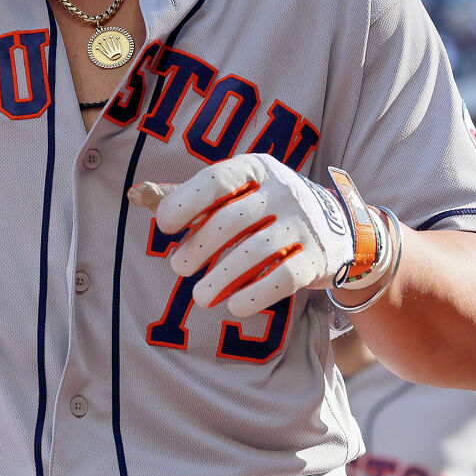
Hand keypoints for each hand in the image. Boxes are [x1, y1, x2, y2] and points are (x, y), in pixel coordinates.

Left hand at [131, 155, 359, 318]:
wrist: (340, 228)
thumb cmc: (269, 207)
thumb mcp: (238, 190)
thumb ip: (191, 195)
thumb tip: (136, 194)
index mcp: (256, 168)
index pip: (215, 180)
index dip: (185, 203)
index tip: (163, 227)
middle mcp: (283, 190)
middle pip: (231, 220)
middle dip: (198, 247)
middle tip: (178, 268)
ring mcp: (304, 223)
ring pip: (255, 251)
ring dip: (221, 278)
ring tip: (200, 296)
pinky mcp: (318, 257)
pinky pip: (284, 278)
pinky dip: (256, 295)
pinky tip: (234, 306)